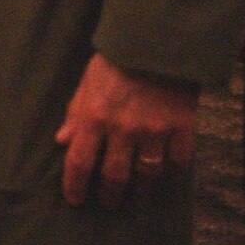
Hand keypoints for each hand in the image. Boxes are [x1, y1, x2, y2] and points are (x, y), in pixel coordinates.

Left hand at [55, 52, 197, 207]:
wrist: (158, 41)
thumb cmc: (117, 59)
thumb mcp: (87, 81)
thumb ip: (75, 112)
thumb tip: (61, 141)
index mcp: (95, 116)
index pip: (79, 161)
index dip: (74, 186)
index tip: (75, 200)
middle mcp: (123, 129)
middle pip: (114, 176)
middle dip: (109, 195)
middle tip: (108, 204)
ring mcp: (155, 131)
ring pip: (147, 175)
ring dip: (140, 190)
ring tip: (136, 196)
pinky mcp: (182, 129)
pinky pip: (177, 163)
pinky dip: (171, 172)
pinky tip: (166, 174)